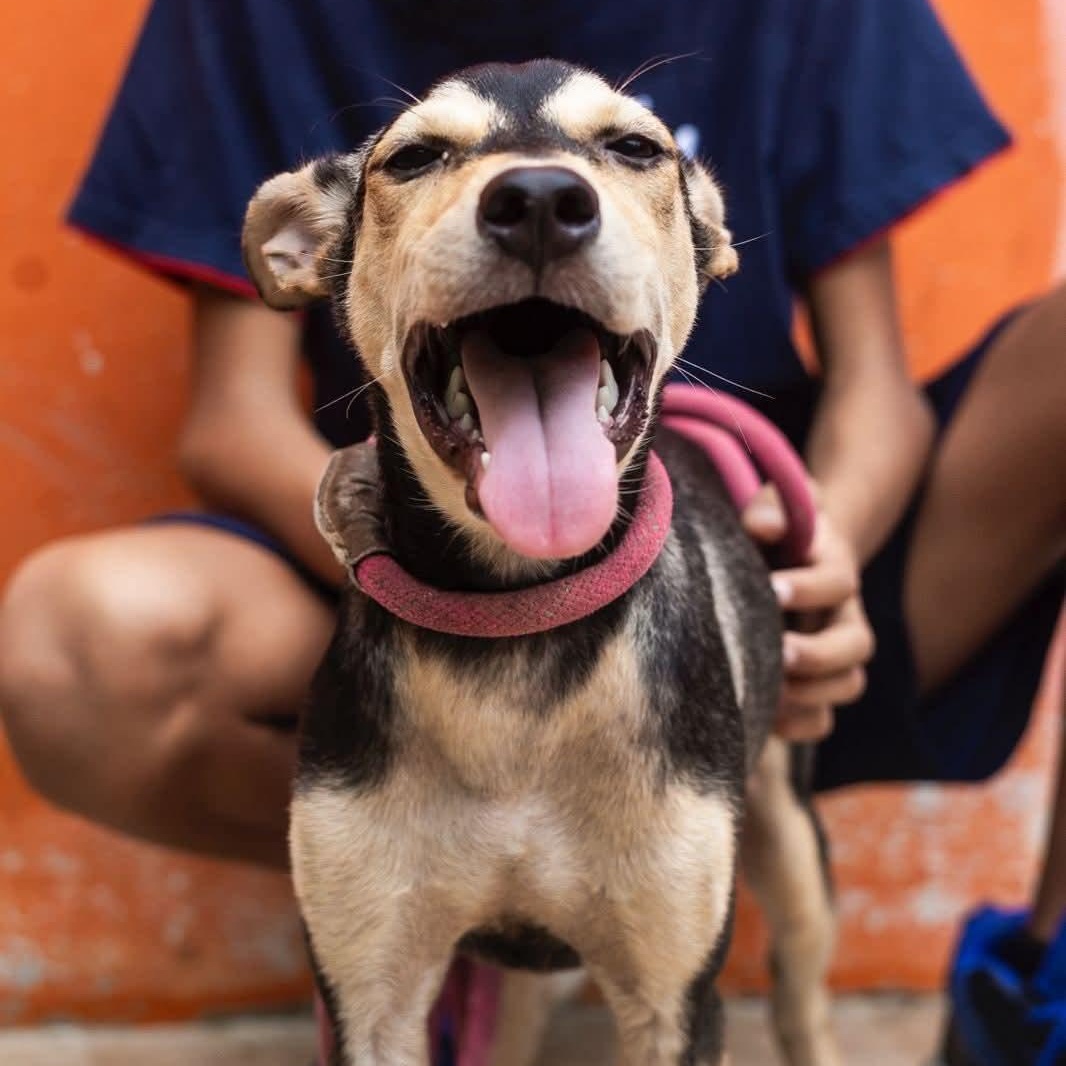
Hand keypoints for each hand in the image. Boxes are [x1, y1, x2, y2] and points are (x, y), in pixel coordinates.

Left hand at [743, 484, 874, 742]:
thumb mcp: (773, 506)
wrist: (789, 552)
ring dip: (811, 694)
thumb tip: (761, 525)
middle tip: (779, 653)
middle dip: (817, 654)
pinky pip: (823, 717)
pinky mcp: (815, 684)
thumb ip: (769, 508)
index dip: (810, 588)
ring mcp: (834, 654)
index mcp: (833, 569)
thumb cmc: (774, 528)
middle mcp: (843, 615)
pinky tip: (766, 719)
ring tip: (768, 691)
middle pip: (856, 644)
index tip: (772, 589)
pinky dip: (800, 724)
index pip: (837, 582)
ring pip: (847, 684)